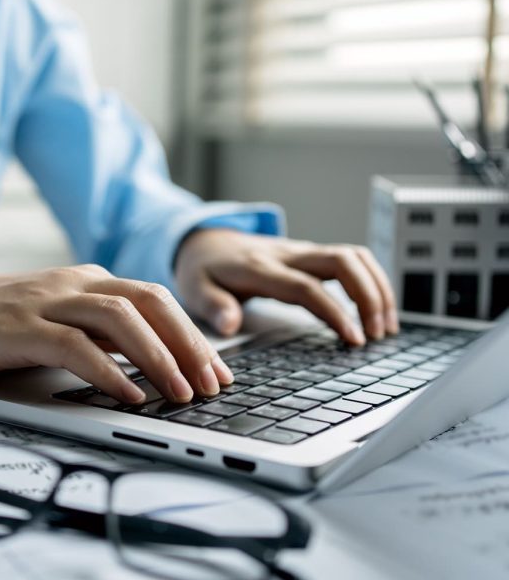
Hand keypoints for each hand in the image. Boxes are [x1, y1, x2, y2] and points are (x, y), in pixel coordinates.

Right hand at [0, 265, 232, 404]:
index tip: (218, 372)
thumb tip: (154, 360)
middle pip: (148, 302)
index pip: (156, 300)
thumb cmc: (4, 322)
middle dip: (188, 344)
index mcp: (90, 281)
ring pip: (118, 319)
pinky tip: (128, 395)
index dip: (193, 335)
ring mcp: (48, 302)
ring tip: (181, 393)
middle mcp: (76, 284)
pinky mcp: (21, 329)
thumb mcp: (64, 319)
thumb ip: (103, 333)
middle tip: (212, 385)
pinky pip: (74, 346)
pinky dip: (107, 371)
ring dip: (157, 357)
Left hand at [174, 230, 398, 344]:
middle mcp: (286, 255)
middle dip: (368, 295)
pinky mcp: (310, 255)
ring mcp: (301, 252)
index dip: (334, 312)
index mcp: (259, 268)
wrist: (204, 240)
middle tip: (378, 335)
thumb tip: (230, 324)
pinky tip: (378, 310)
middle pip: (341, 260)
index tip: (354, 339)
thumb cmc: (202, 270)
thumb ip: (212, 306)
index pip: (306, 287)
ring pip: (352, 255)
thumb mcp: (194, 289)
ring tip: (385, 328)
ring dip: (377, 287)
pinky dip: (371, 281)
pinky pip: (350, 259)